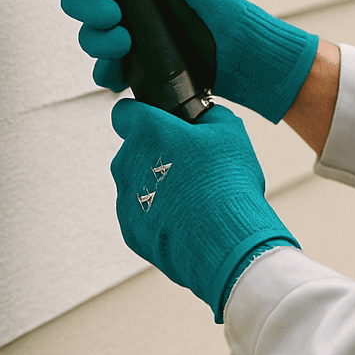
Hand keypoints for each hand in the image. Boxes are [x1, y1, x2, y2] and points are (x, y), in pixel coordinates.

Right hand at [53, 0, 318, 121]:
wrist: (237, 51)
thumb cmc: (215, 1)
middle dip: (84, 6)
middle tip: (112, 14)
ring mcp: (126, 28)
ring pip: (87, 34)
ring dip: (96, 40)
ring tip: (125, 43)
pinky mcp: (132, 60)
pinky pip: (103, 68)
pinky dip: (106, 72)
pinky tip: (121, 72)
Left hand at [111, 100, 296, 321]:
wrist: (225, 241)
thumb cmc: (227, 182)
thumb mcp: (231, 131)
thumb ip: (208, 115)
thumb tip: (203, 117)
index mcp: (148, 131)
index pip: (123, 112)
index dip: (142, 115)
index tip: (160, 123)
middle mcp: (127, 162)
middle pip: (134, 150)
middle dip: (157, 154)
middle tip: (192, 165)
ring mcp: (125, 199)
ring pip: (137, 183)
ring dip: (158, 186)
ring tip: (194, 198)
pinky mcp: (130, 231)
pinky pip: (141, 215)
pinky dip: (159, 216)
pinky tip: (188, 220)